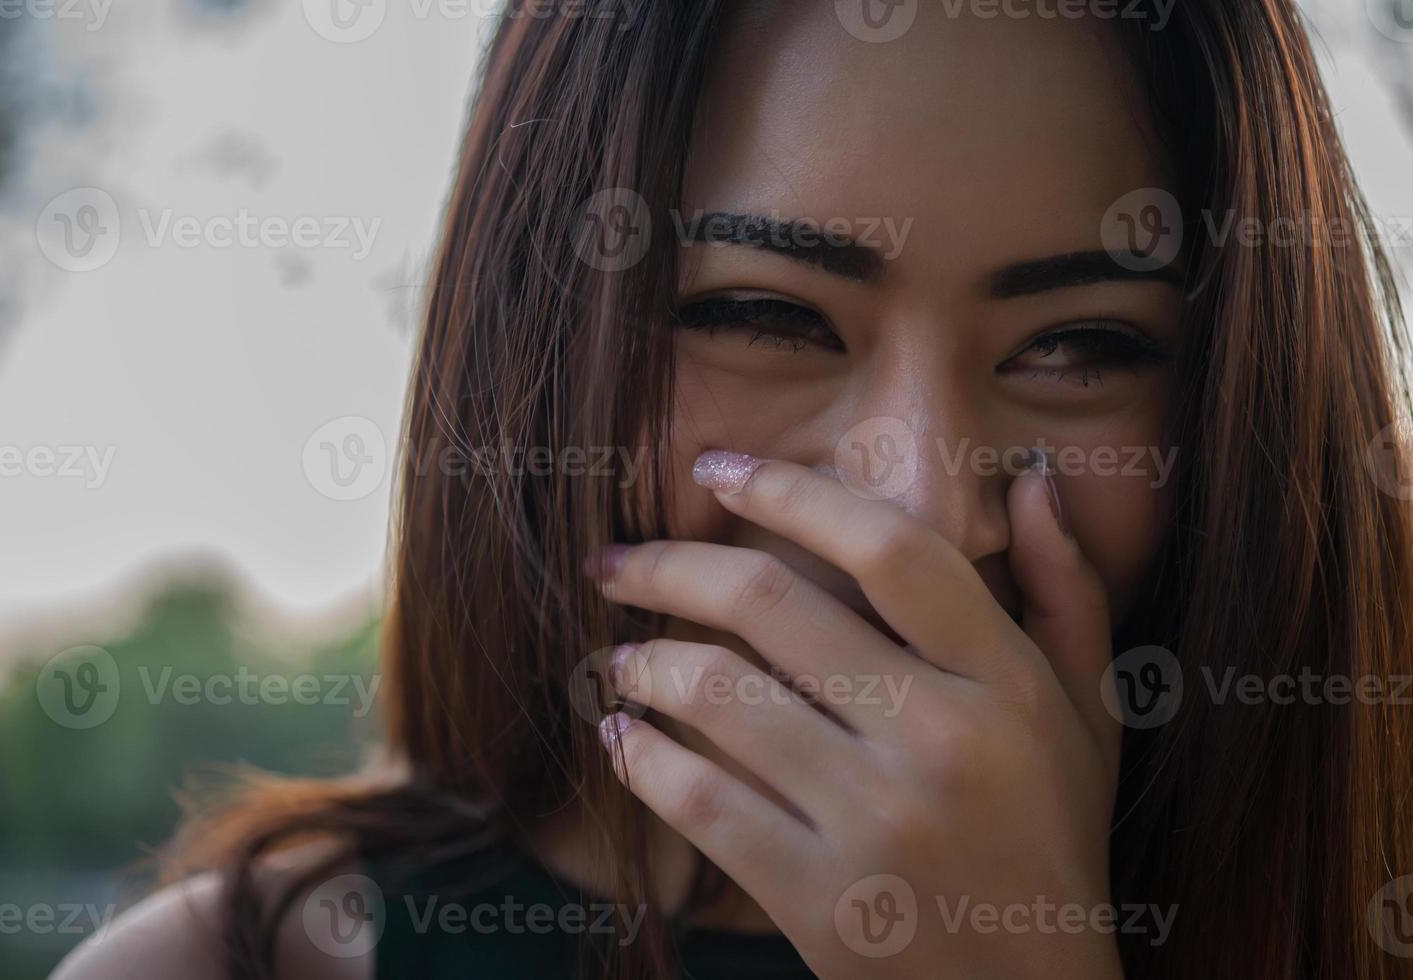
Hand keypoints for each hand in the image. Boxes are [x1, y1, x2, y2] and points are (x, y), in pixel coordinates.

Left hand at [586, 451, 1123, 978]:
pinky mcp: (819, 900)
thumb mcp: (1089, 716)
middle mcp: (941, 742)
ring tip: (618, 654)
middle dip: (668, 566)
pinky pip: (699, 804)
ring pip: (717, 697)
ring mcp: (876, 824)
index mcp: (1005, 685)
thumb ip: (1070, 593)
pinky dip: (640, 760)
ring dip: (642, 661)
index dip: (789, 492)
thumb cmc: (1053, 838)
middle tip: (614, 559)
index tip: (715, 470)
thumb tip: (1033, 483)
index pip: (888, 547)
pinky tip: (621, 737)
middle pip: (772, 606)